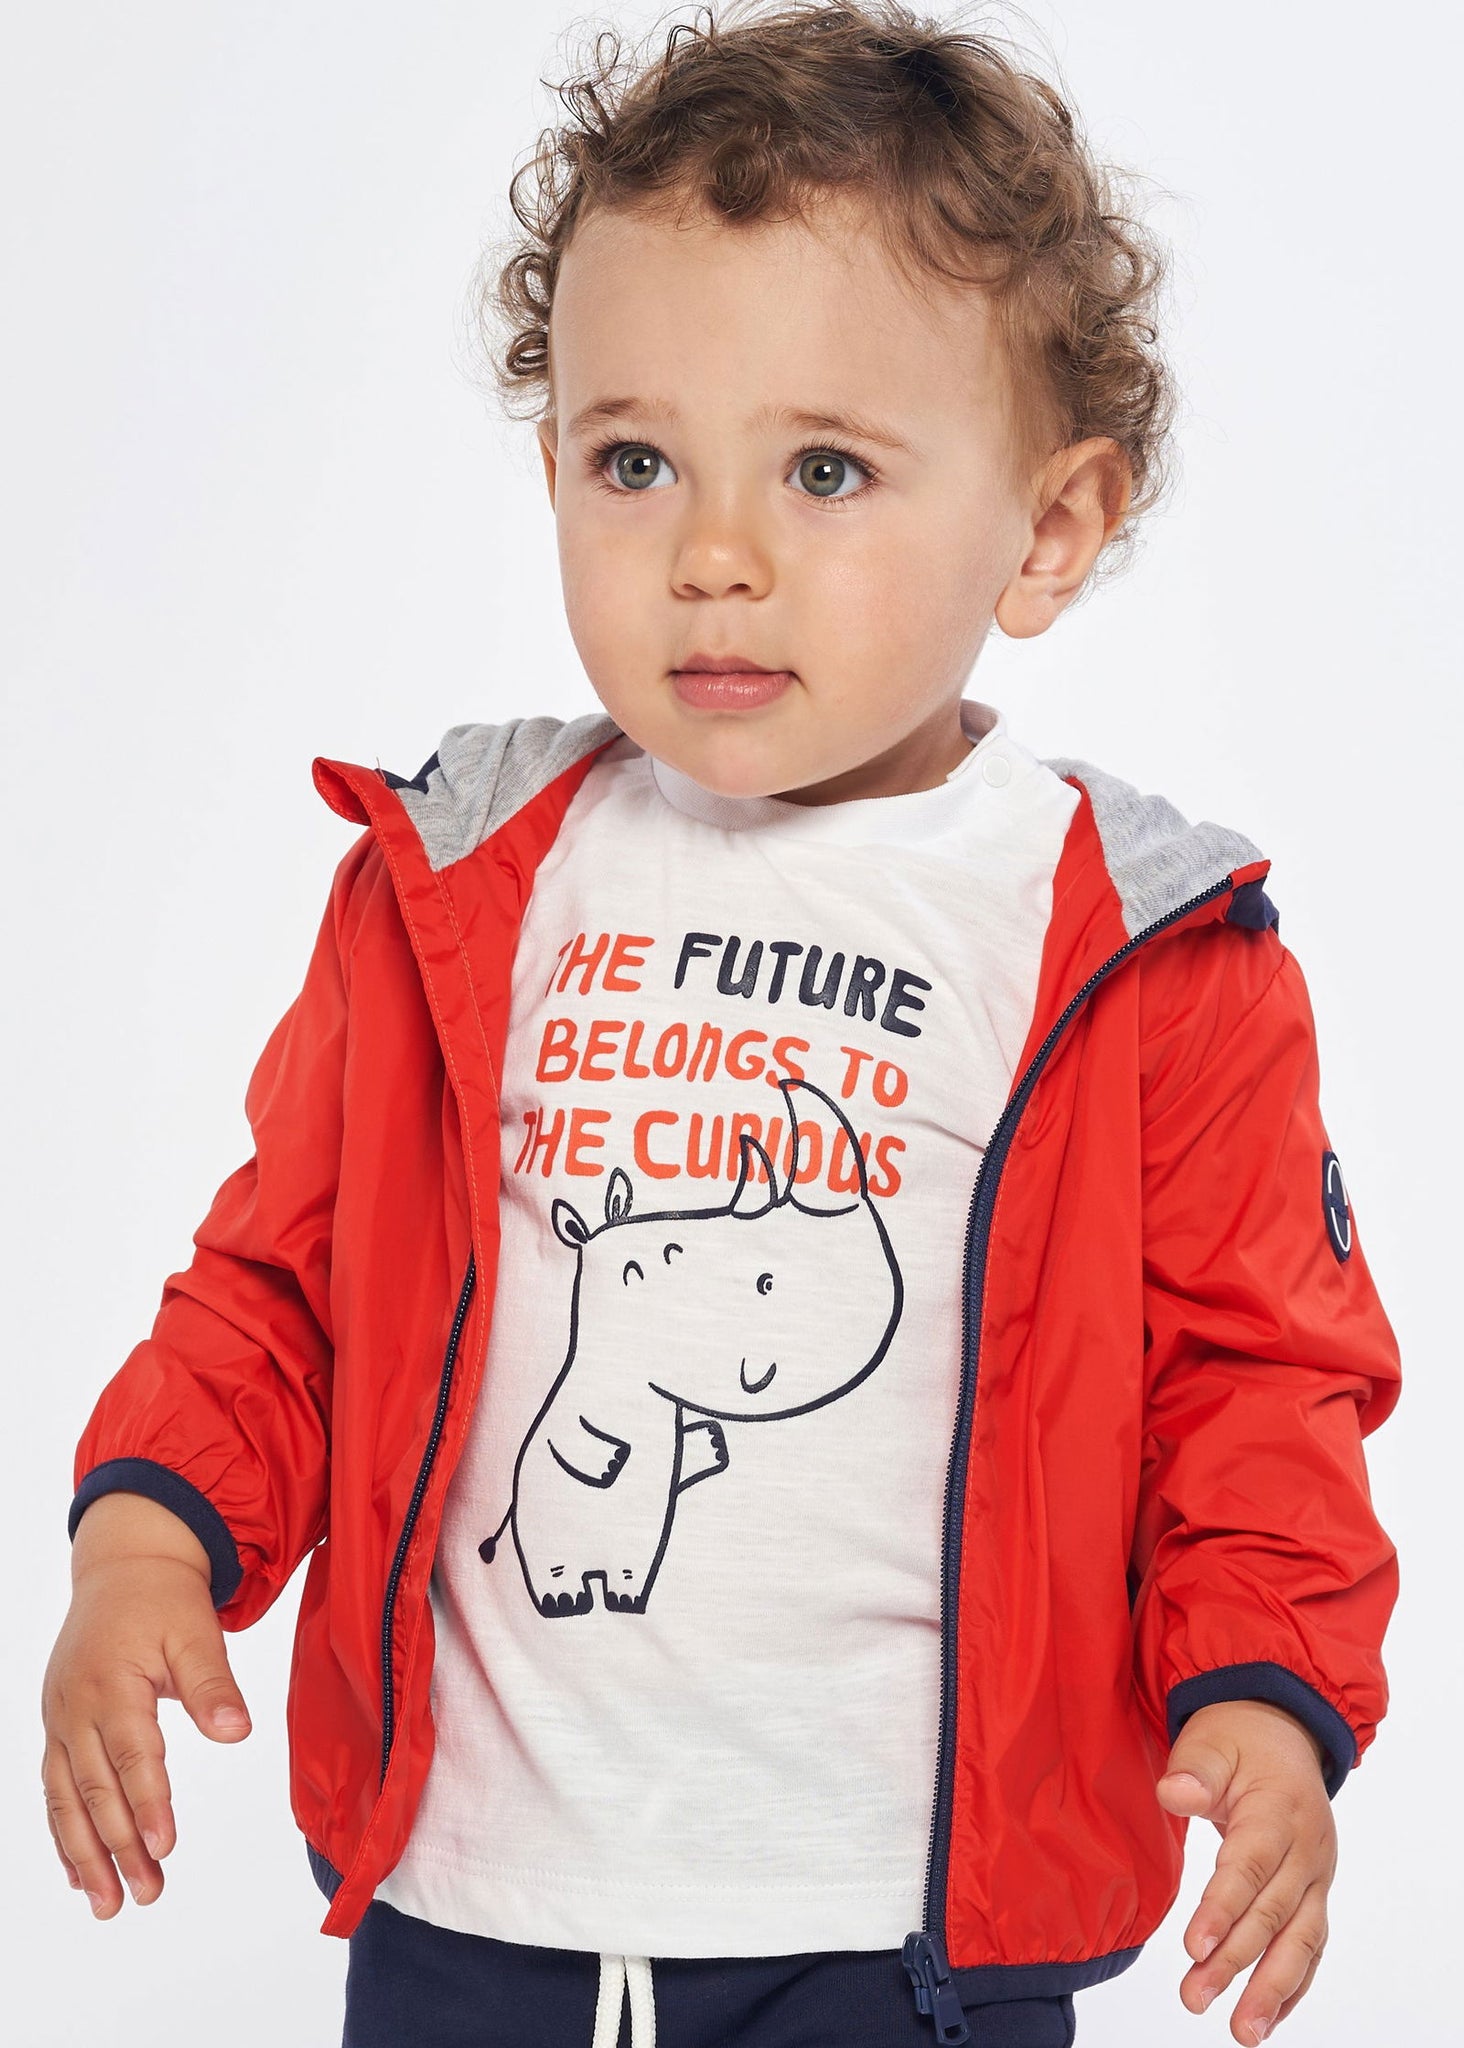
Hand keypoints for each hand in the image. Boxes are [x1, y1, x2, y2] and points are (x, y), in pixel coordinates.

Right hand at [41, 1500, 252, 1918]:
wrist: (123, 1565)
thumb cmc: (164, 1599)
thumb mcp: (196, 1631)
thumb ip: (212, 1685)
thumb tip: (237, 1731)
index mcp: (112, 1684)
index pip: (132, 1756)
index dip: (147, 1804)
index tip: (164, 1847)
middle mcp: (76, 1708)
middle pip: (96, 1789)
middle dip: (120, 1847)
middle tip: (146, 1894)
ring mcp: (60, 1719)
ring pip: (67, 1799)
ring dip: (86, 1854)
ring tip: (108, 1903)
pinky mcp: (57, 1725)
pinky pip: (55, 1787)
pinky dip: (65, 1830)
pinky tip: (78, 1871)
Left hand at [1156, 1698, 1335, 2042]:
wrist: (1283, 1730)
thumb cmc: (1238, 1738)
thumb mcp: (1211, 1739)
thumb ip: (1194, 1768)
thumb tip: (1174, 1793)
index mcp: (1279, 1812)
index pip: (1250, 1868)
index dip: (1222, 1908)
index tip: (1193, 1947)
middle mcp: (1306, 1851)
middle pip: (1272, 1914)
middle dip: (1236, 1961)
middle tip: (1197, 1997)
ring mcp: (1316, 1876)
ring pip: (1300, 1940)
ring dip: (1271, 1989)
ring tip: (1242, 2031)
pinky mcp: (1314, 1893)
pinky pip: (1310, 1944)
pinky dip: (1294, 1985)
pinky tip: (1268, 2019)